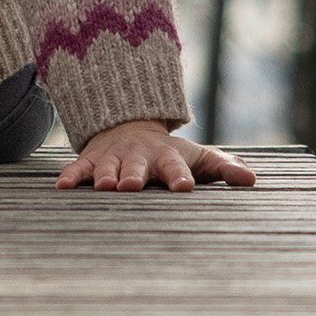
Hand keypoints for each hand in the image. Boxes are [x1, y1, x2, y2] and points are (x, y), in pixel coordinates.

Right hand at [57, 118, 255, 191]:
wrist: (130, 126)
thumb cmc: (170, 154)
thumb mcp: (199, 157)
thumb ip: (224, 167)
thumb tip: (252, 180)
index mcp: (167, 158)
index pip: (176, 168)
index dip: (179, 177)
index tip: (184, 188)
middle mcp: (139, 157)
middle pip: (137, 167)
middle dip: (134, 175)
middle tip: (132, 186)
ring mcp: (113, 158)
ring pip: (107, 168)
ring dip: (105, 177)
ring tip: (103, 188)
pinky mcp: (92, 160)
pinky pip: (79, 168)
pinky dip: (71, 176)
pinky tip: (63, 187)